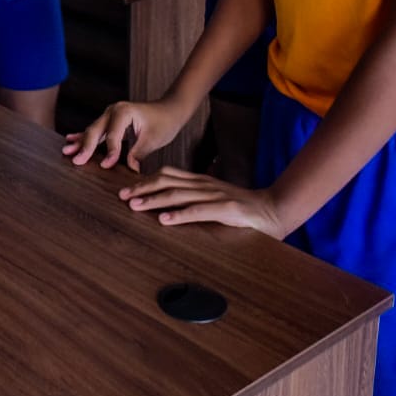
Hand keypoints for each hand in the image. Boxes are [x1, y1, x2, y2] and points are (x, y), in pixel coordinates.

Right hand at [62, 100, 187, 171]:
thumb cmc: (164, 122)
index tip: (105, 166)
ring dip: (80, 142)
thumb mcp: (153, 140)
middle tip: (76, 161)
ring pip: (92, 130)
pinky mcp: (110, 120)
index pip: (113, 136)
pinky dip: (84, 136)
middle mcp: (113, 110)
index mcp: (124, 112)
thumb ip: (138, 154)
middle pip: (96, 130)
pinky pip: (95, 129)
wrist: (169, 110)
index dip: (110, 152)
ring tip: (67, 151)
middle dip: (86, 146)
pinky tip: (70, 140)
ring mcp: (110, 114)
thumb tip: (130, 170)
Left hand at [120, 168, 287, 237]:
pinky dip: (180, 215)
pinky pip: (199, 211)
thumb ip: (193, 199)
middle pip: (167, 181)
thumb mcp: (213, 200)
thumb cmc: (241, 209)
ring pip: (178, 194)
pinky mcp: (226, 209)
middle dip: (142, 188)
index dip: (145, 180)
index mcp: (200, 182)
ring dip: (154, 201)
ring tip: (135, 206)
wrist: (273, 209)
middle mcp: (204, 185)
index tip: (125, 188)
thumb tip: (168, 206)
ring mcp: (215, 195)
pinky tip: (165, 220)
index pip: (167, 175)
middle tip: (122, 196)